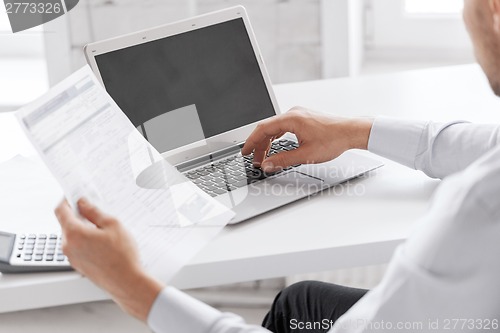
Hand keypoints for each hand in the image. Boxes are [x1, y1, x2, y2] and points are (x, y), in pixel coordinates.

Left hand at [55, 198, 163, 320]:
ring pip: (72, 236)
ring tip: (103, 229)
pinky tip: (103, 242)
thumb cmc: (122, 255)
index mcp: (74, 234)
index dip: (66, 200)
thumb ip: (94, 212)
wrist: (126, 282)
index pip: (60, 211)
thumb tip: (83, 203)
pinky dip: (85, 240)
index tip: (73, 195)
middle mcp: (68, 246)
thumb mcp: (112, 225)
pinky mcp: (79, 265)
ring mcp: (72, 257)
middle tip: (94, 210)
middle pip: (65, 223)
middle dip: (77, 215)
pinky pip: (77, 247)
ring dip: (83, 228)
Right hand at [241, 106, 372, 171]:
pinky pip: (283, 126)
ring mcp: (298, 114)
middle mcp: (293, 113)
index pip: (263, 129)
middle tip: (255, 160)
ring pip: (275, 127)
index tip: (245, 152)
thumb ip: (283, 160)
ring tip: (264, 156)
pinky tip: (275, 145)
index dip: (251, 142)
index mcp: (291, 118)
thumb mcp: (305, 155)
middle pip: (267, 128)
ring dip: (268, 142)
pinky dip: (276, 137)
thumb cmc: (333, 140)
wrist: (351, 132)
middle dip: (259, 145)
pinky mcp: (303, 118)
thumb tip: (267, 165)